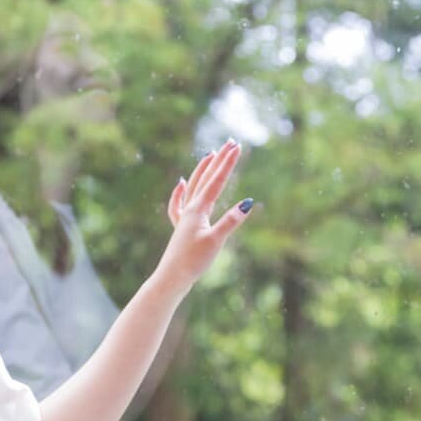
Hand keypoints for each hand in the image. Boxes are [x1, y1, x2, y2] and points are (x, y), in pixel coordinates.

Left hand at [152, 137, 253, 297]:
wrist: (172, 277)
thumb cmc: (193, 261)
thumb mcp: (216, 241)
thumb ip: (231, 221)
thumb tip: (248, 203)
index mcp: (198, 209)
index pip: (217, 181)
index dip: (228, 163)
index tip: (237, 147)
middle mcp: (190, 208)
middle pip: (206, 178)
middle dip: (219, 160)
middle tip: (230, 142)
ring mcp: (184, 216)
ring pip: (194, 186)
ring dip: (203, 169)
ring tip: (210, 155)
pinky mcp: (181, 227)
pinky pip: (180, 203)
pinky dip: (180, 191)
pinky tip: (181, 183)